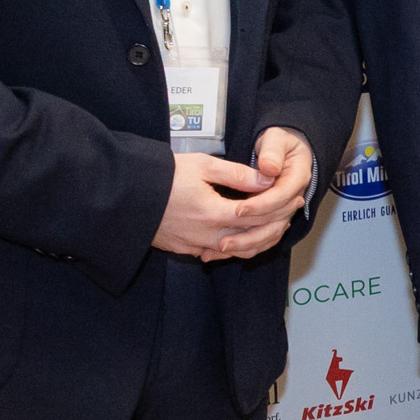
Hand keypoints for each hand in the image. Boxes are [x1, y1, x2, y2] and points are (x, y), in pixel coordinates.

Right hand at [153, 148, 303, 257]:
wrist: (125, 195)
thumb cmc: (161, 176)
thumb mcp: (202, 165)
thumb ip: (237, 174)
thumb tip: (267, 178)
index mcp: (215, 213)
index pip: (259, 215)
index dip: (280, 208)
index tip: (294, 199)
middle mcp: (207, 235)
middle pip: (253, 237)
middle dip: (275, 224)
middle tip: (290, 212)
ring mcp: (194, 246)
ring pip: (237, 251)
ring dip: (258, 240)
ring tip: (271, 224)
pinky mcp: (184, 249)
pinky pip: (216, 254)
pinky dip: (234, 247)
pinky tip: (242, 236)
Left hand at [209, 128, 316, 261]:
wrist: (285, 148)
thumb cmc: (280, 142)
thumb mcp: (276, 139)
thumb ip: (272, 152)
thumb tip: (269, 168)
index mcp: (297, 178)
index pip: (280, 197)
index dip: (260, 205)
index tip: (239, 209)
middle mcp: (292, 198)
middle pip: (275, 225)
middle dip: (249, 234)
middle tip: (224, 239)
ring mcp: (283, 210)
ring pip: (268, 236)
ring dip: (244, 246)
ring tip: (218, 248)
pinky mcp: (273, 218)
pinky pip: (261, 237)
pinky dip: (243, 246)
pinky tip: (222, 250)